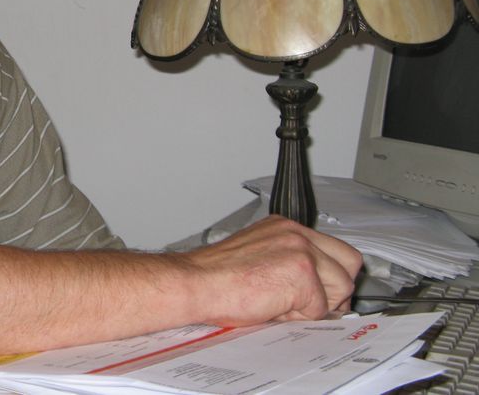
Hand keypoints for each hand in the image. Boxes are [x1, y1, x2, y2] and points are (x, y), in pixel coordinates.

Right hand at [182, 215, 361, 325]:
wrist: (196, 283)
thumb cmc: (217, 278)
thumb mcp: (259, 258)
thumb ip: (291, 265)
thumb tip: (320, 293)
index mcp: (285, 228)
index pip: (334, 250)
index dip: (330, 276)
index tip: (320, 292)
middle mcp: (295, 233)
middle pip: (349, 263)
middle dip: (334, 289)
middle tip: (306, 303)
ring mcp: (301, 250)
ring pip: (341, 286)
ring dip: (317, 304)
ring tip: (282, 303)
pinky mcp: (301, 272)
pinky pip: (320, 307)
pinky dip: (300, 316)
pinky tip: (273, 307)